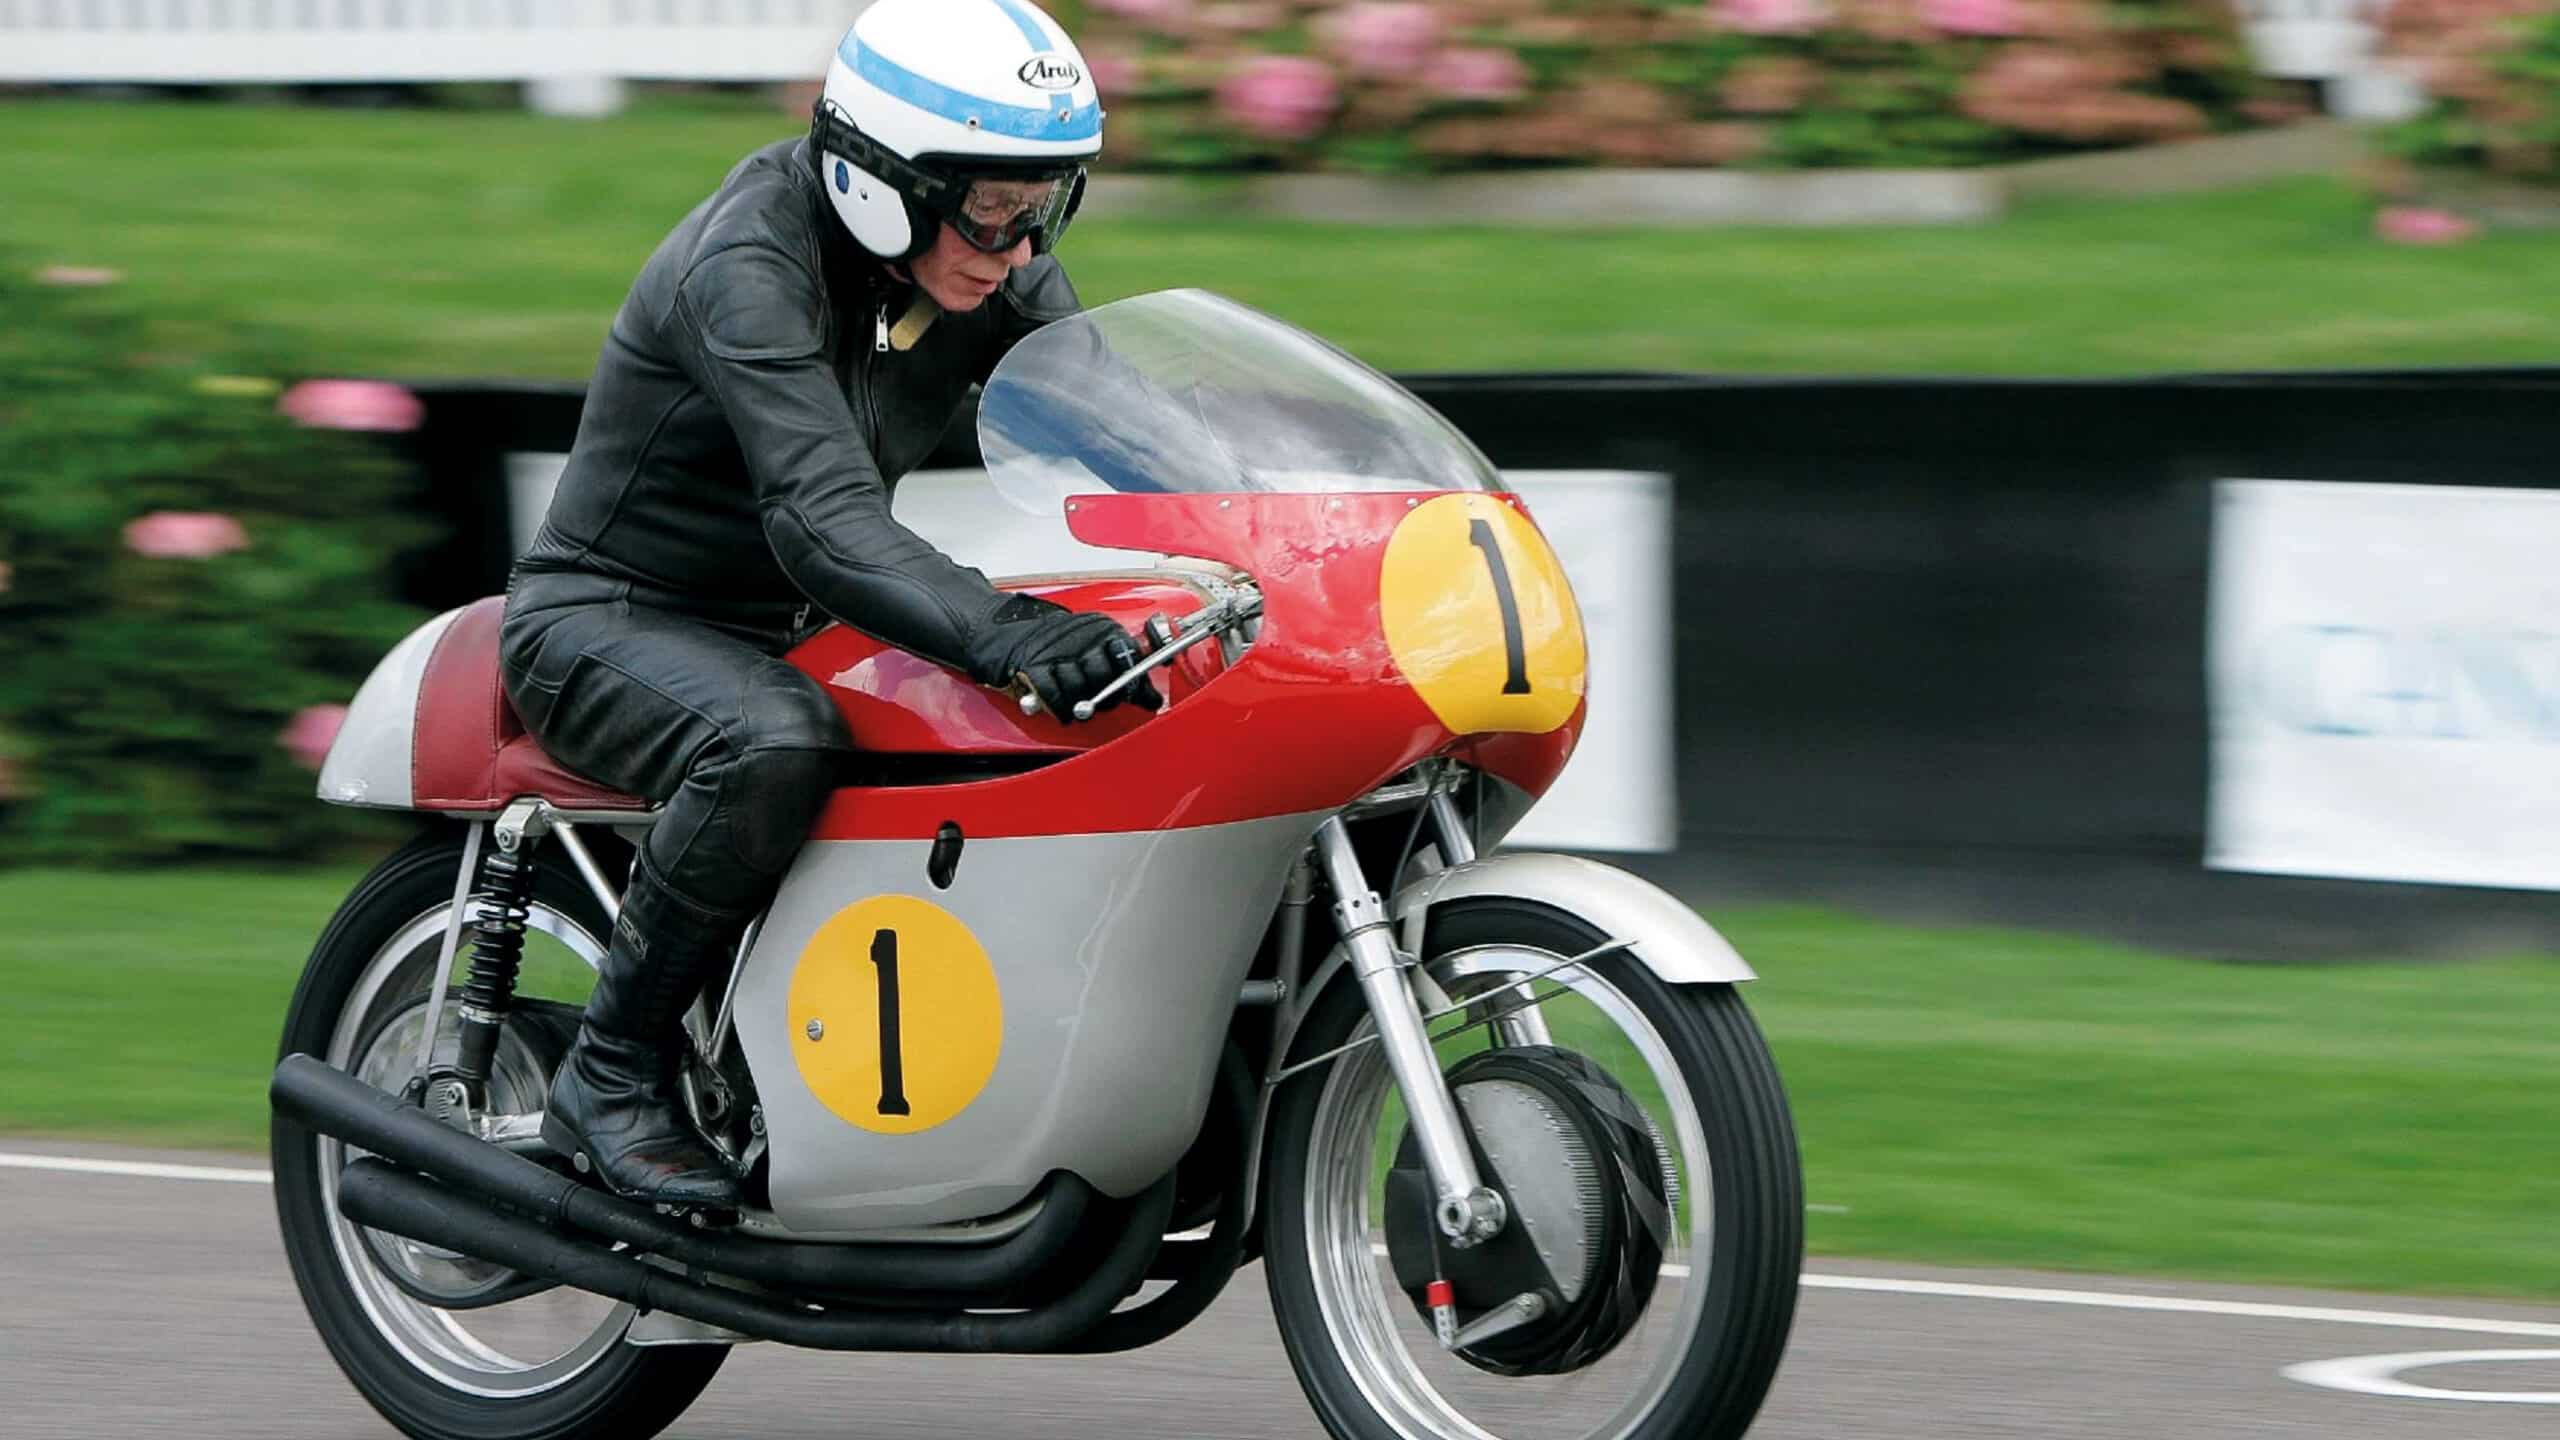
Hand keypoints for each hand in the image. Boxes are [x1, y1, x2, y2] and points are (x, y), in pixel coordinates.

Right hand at [972, 594, 1160, 720]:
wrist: (1015, 633)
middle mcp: (1081, 637)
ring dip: (1081, 704)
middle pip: (1103, 675)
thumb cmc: (1064, 646)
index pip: (1127, 655)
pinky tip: (1065, 712)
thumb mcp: (1099, 648)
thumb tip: (1153, 700)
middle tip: (1104, 701)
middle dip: (1107, 696)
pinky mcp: (1033, 667)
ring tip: (1081, 706)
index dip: (1133, 680)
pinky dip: (1061, 709)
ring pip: (1079, 688)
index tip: (1137, 695)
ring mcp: (1056, 652)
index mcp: (1102, 629)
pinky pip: (1053, 695)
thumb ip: (1128, 673)